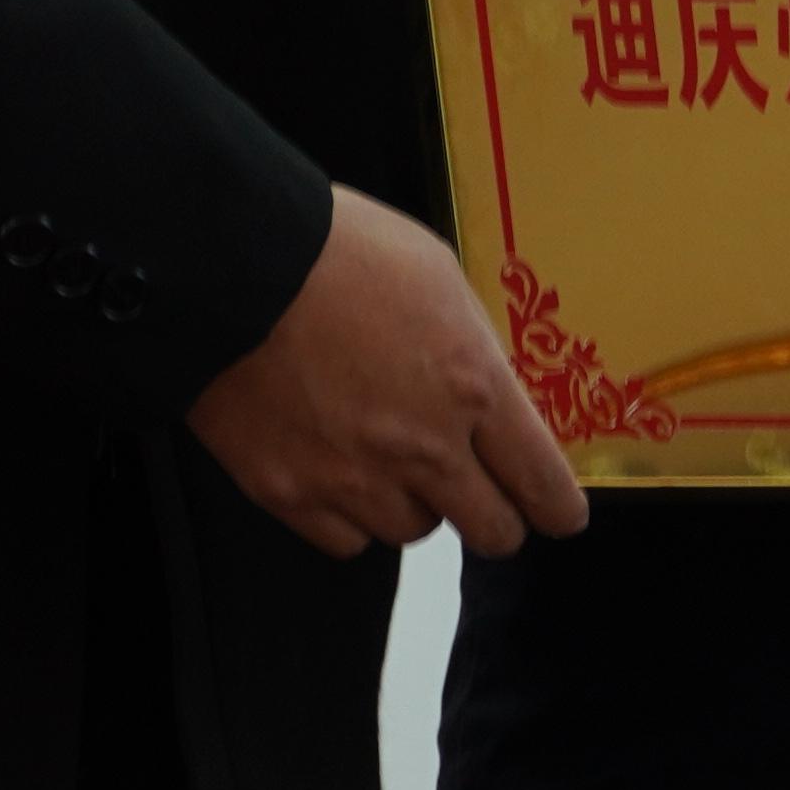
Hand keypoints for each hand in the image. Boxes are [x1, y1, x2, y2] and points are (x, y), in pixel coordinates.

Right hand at [184, 188, 591, 561]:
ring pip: (414, 533)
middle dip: (497, 516)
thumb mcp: (436, 275)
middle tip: (483, 495)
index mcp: (472, 387)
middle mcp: (423, 448)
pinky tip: (340, 472)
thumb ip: (473, 348)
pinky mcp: (291, 495)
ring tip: (388, 456)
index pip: (541, 483)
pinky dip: (350, 516)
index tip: (558, 512)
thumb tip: (492, 396)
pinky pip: (345, 540)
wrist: (231, 265)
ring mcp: (354, 480)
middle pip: (492, 531)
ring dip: (415, 505)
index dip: (557, 507)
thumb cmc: (335, 250)